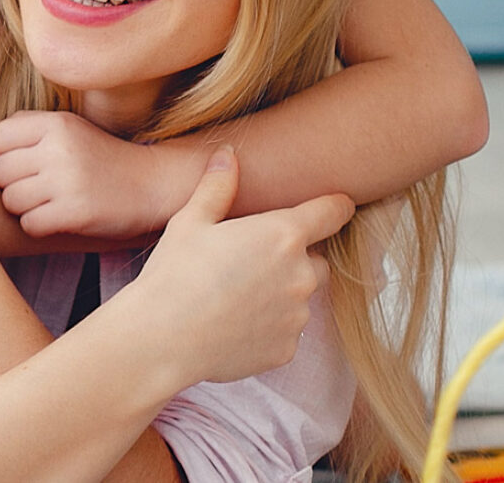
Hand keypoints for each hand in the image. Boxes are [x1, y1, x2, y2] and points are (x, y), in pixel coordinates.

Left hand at [0, 110, 172, 239]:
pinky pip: (29, 224)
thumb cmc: (100, 156)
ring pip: (10, 200)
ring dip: (24, 207)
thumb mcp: (68, 128)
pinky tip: (57, 218)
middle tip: (37, 186)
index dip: (3, 154)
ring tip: (48, 201)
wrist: (151, 184)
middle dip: (11, 184)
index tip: (23, 163)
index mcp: (56, 123)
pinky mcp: (76, 213)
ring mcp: (68, 181)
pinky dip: (39, 226)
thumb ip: (26, 126)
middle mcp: (60, 148)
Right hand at [135, 147, 353, 387]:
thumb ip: (217, 187)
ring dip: (280, 291)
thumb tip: (228, 154)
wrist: (164, 338)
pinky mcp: (287, 349)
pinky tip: (233, 320)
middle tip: (250, 258)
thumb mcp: (191, 220)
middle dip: (292, 256)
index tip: (340, 204)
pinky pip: (285, 329)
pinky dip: (268, 324)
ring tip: (235, 292)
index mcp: (282, 235)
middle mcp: (300, 275)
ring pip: (299, 296)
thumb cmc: (176, 272)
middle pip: (314, 259)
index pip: (331, 213)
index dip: (336, 206)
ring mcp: (296, 316)